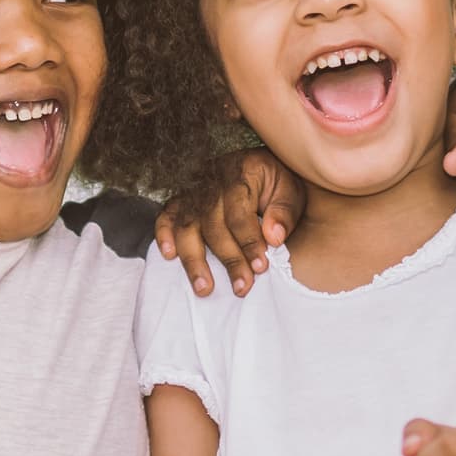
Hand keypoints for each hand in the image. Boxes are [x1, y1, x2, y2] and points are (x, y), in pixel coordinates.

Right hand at [156, 150, 301, 298]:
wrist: (262, 167)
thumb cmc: (278, 183)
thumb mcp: (292, 192)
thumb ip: (284, 212)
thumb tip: (273, 237)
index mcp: (243, 172)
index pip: (240, 213)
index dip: (249, 242)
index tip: (260, 267)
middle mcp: (213, 179)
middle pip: (214, 225)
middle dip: (229, 259)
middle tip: (242, 287)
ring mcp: (194, 190)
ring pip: (187, 226)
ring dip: (194, 260)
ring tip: (205, 288)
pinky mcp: (182, 200)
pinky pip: (166, 216)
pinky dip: (164, 235)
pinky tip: (169, 255)